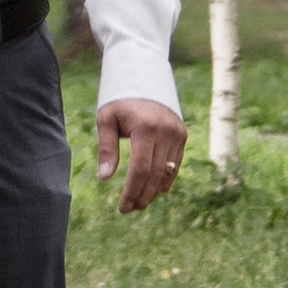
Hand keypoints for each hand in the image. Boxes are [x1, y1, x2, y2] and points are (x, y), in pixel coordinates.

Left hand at [96, 96, 184, 211]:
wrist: (144, 77)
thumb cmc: (120, 101)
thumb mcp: (106, 119)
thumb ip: (107, 149)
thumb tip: (105, 178)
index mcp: (146, 128)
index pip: (140, 169)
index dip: (132, 192)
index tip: (123, 207)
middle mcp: (166, 132)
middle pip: (155, 175)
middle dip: (142, 196)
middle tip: (129, 209)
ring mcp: (177, 134)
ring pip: (167, 173)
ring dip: (153, 192)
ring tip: (139, 203)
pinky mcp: (182, 135)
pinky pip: (175, 165)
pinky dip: (164, 180)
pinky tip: (152, 190)